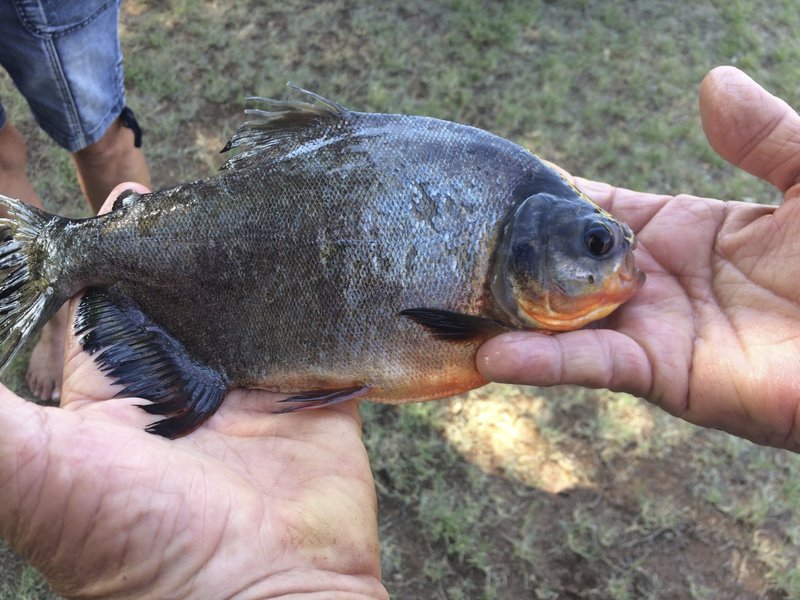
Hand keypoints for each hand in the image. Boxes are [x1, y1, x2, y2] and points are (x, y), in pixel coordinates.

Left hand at [0, 184, 386, 598]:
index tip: (111, 188)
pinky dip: (310, 284)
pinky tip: (308, 232)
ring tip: (245, 189)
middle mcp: (179, 379)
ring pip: (241, 295)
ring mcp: (251, 381)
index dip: (93, 244)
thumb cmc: (140, 544)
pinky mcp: (312, 385)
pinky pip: (311, 320)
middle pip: (173, 286)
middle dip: (174, 235)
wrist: (262, 595)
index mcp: (110, 390)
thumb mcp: (34, 473)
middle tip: (181, 179)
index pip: (94, 296)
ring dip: (242, 250)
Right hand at [478, 66, 799, 450]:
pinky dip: (544, 363)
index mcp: (681, 233)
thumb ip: (764, 135)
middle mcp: (654, 282)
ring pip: (562, 320)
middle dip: (510, 254)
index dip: (549, 194)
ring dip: (509, 314)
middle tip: (447, 241)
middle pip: (564, 265)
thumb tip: (711, 82)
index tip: (493, 179)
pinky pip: (592, 365)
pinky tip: (497, 356)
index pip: (595, 209)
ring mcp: (652, 329)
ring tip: (448, 301)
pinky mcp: (662, 374)